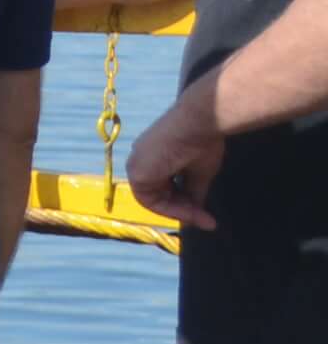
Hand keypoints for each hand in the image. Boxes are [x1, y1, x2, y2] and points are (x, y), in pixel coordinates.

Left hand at [132, 90, 226, 227]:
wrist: (200, 122)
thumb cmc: (202, 140)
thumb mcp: (199, 172)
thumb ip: (193, 193)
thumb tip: (200, 215)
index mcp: (152, 157)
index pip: (162, 188)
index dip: (183, 204)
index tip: (205, 217)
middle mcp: (140, 161)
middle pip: (157, 196)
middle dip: (183, 210)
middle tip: (206, 221)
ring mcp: (136, 166)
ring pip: (153, 200)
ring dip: (178, 211)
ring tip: (201, 217)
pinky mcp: (137, 172)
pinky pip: (150, 201)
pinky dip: (170, 209)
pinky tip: (189, 211)